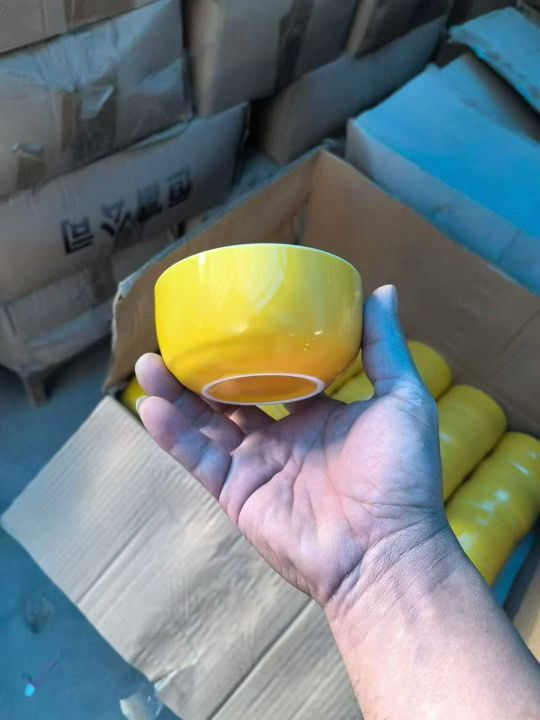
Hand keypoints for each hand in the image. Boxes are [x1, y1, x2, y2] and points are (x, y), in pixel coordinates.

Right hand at [136, 285, 445, 609]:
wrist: (385, 549)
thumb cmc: (400, 474)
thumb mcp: (400, 398)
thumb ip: (384, 347)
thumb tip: (383, 290)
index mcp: (318, 414)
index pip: (277, 374)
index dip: (253, 351)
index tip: (230, 320)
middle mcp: (283, 437)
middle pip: (231, 396)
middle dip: (202, 370)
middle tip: (177, 338)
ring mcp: (257, 466)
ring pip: (206, 424)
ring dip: (175, 395)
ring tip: (148, 363)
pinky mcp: (237, 494)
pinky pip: (199, 459)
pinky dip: (173, 435)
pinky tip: (151, 406)